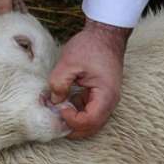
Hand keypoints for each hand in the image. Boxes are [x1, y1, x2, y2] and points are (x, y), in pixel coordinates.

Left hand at [48, 19, 131, 138]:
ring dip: (73, 122)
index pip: (90, 121)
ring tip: (57, 112)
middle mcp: (110, 102)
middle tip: (54, 119)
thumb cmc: (91, 46)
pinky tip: (63, 104)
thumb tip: (53, 101)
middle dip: (72, 128)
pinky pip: (89, 113)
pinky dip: (76, 113)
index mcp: (106, 94)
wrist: (106, 35)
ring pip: (91, 124)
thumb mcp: (69, 61)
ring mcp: (107, 101)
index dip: (72, 119)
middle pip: (92, 128)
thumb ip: (58, 83)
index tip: (59, 107)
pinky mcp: (101, 98)